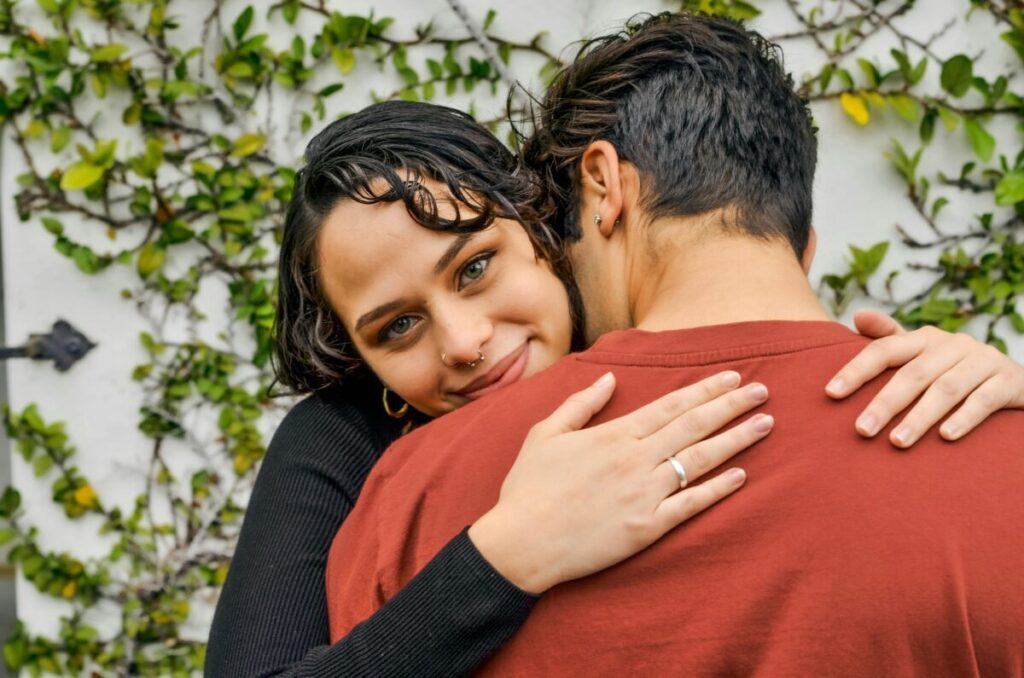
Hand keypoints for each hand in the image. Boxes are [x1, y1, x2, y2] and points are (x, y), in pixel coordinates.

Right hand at [468, 370, 771, 593]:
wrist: (522, 544)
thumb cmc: (528, 488)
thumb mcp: (545, 434)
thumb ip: (580, 404)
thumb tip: (611, 379)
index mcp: (613, 436)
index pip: (671, 405)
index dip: (705, 390)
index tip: (733, 377)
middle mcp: (635, 460)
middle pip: (694, 426)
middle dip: (732, 406)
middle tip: (764, 391)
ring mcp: (644, 495)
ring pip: (700, 461)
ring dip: (735, 440)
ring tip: (765, 424)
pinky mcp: (646, 528)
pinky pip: (690, 505)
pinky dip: (717, 489)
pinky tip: (741, 476)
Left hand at [827, 309, 1023, 446]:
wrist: (1016, 379)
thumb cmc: (955, 368)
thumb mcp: (924, 352)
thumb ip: (890, 338)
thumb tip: (857, 315)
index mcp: (925, 338)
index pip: (884, 350)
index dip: (857, 370)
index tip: (830, 393)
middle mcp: (953, 345)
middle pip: (913, 374)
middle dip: (885, 403)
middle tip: (861, 430)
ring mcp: (983, 361)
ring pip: (946, 389)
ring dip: (920, 417)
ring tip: (897, 442)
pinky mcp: (1009, 381)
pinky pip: (984, 400)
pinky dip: (964, 418)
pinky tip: (945, 437)